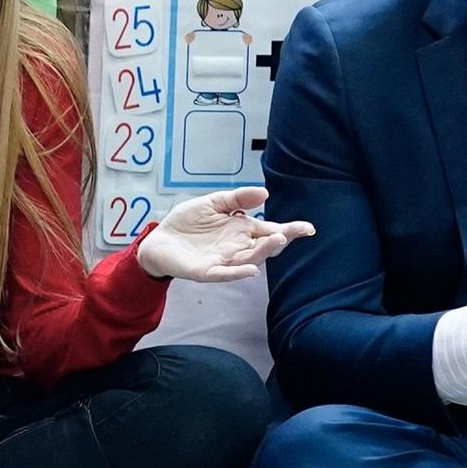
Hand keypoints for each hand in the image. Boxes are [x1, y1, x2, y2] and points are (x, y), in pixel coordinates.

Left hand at [137, 187, 313, 284]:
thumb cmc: (188, 222)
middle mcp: (237, 248)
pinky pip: (224, 274)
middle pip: (264, 246)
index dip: (289, 230)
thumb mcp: (214, 203)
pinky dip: (238, 273)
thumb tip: (265, 193)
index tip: (307, 228)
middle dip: (280, 239)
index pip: (270, 230)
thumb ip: (238, 199)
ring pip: (248, 259)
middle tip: (296, 232)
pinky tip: (251, 270)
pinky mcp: (205, 271)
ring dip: (263, 252)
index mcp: (242, 230)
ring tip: (278, 241)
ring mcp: (223, 261)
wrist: (159, 238)